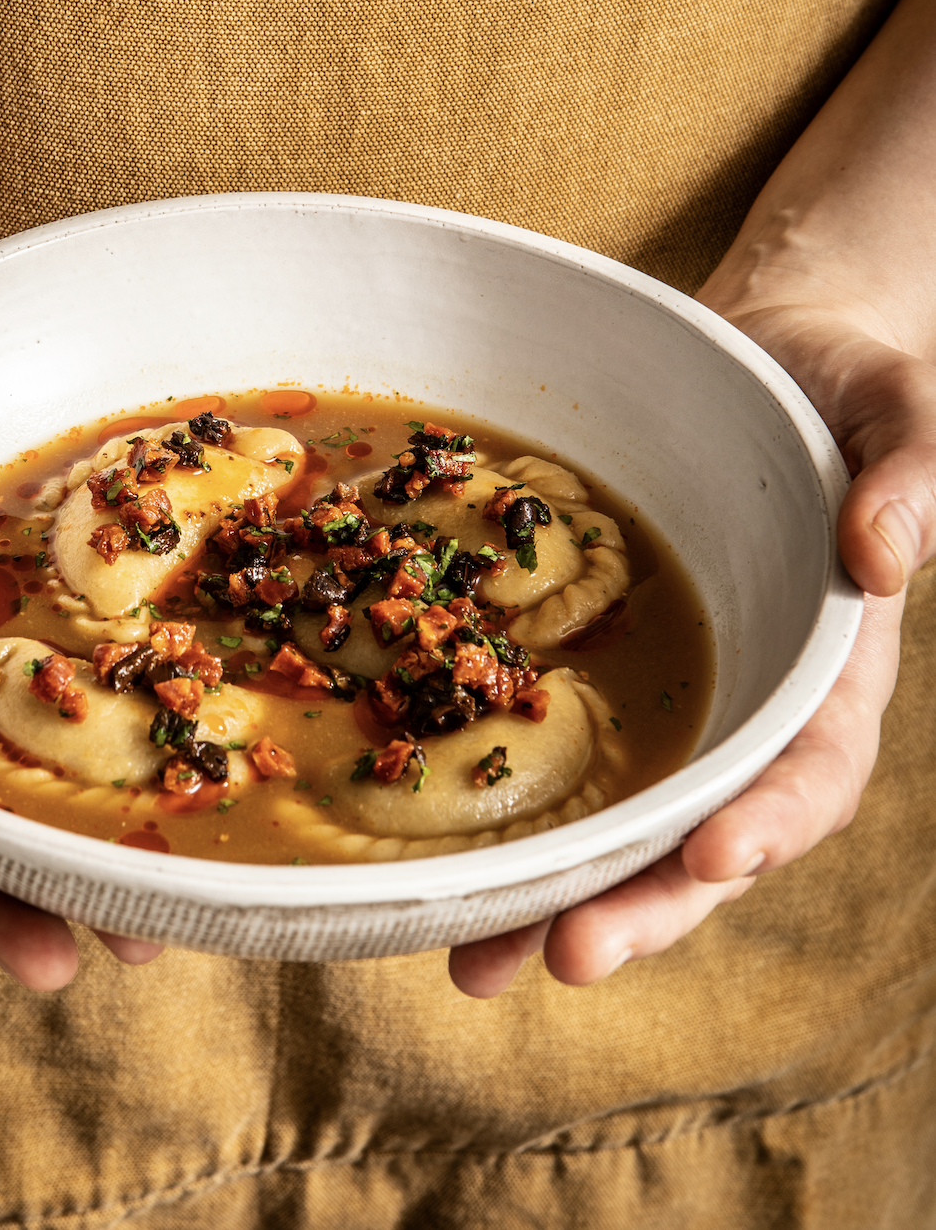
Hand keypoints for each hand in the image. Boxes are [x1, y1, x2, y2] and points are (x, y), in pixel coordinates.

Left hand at [448, 308, 933, 997]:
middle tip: (564, 956)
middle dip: (640, 903)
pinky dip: (502, 808)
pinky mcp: (595, 663)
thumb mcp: (900, 412)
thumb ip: (910, 474)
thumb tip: (881, 555)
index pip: (813, 766)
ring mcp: (668, 692)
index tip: (714, 859)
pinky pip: (549, 743)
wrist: (764, 362)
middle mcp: (744, 702)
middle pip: (700, 832)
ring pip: (616, 818)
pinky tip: (438, 862)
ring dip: (554, 894)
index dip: (769, 821)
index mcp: (828, 665)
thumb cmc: (843, 388)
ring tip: (476, 963)